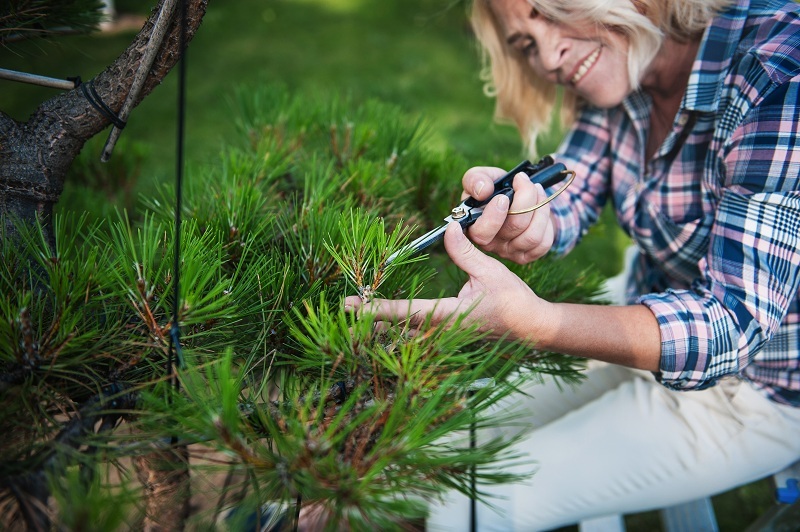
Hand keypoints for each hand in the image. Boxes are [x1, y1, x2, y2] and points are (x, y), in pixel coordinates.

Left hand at [343, 222, 544, 339]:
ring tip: (360, 316)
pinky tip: (389, 322)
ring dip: (384, 324)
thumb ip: (465, 251)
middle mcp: (442, 330)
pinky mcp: (450, 337)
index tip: (351, 306)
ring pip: (406, 334)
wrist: (532, 327)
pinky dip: (401, 327)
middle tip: (345, 310)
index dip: (375, 308)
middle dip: (371, 319)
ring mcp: (446, 337)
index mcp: (448, 315)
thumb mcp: (490, 271)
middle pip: (397, 327)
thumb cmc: (513, 300)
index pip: (404, 312)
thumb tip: (448, 228)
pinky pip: (419, 335)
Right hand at [461, 167, 554, 263]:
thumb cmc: (494, 188)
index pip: (481, 234)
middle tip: (523, 181)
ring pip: (532, 236)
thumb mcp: (482, 178)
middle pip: (514, 227)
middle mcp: (491, 245)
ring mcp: (510, 252)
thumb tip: (483, 191)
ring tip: (537, 189)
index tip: (503, 197)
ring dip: (540, 206)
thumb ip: (475, 179)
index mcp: (474, 228)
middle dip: (525, 198)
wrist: (513, 196)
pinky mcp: (527, 256)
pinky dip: (546, 221)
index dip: (494, 217)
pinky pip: (544, 242)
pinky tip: (541, 207)